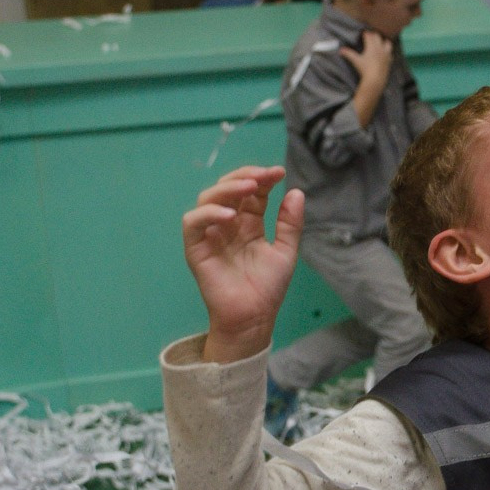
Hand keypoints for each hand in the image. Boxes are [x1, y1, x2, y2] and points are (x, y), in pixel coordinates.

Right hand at [181, 165, 302, 362]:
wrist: (254, 317)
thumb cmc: (268, 287)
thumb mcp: (286, 251)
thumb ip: (290, 223)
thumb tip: (296, 192)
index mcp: (248, 223)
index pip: (251, 192)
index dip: (263, 178)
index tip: (279, 172)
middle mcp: (227, 224)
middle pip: (228, 188)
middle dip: (245, 176)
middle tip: (264, 175)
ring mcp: (210, 234)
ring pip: (208, 198)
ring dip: (227, 188)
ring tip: (249, 188)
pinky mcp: (196, 248)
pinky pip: (193, 222)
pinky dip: (208, 213)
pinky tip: (230, 216)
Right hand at [340, 30, 393, 88]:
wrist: (375, 80)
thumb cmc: (365, 69)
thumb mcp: (355, 61)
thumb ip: (348, 54)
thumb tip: (340, 50)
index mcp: (371, 46)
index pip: (369, 35)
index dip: (365, 34)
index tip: (363, 34)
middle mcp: (380, 48)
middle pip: (377, 37)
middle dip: (373, 35)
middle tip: (369, 37)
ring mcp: (386, 54)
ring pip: (387, 42)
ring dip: (383, 41)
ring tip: (379, 42)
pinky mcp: (389, 60)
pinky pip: (390, 53)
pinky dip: (387, 51)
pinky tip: (384, 53)